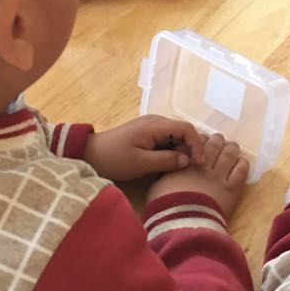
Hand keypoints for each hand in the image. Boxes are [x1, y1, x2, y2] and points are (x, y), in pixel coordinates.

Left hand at [82, 116, 203, 181]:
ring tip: (181, 168)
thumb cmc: (114, 158)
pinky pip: (167, 140)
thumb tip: (187, 160)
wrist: (90, 154)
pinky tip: (170, 164)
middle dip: (190, 149)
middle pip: (183, 131)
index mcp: (155, 125)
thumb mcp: (140, 163)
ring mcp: (151, 127)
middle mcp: (156, 122)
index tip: (199, 163)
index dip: (197, 144)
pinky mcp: (147, 134)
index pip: (187, 128)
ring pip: (176, 136)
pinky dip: (172, 151)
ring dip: (182, 151)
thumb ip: (166, 161)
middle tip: (190, 168)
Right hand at [145, 132, 249, 215]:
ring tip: (231, 148)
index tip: (202, 143)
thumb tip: (167, 165)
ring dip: (231, 148)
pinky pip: (241, 170)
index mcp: (186, 163)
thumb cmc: (165, 206)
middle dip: (218, 140)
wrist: (182, 224)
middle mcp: (204, 166)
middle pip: (216, 143)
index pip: (197, 141)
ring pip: (230, 153)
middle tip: (218, 143)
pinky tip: (241, 162)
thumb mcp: (157, 185)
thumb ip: (166, 171)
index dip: (201, 140)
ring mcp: (219, 177)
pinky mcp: (231, 189)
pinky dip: (242, 163)